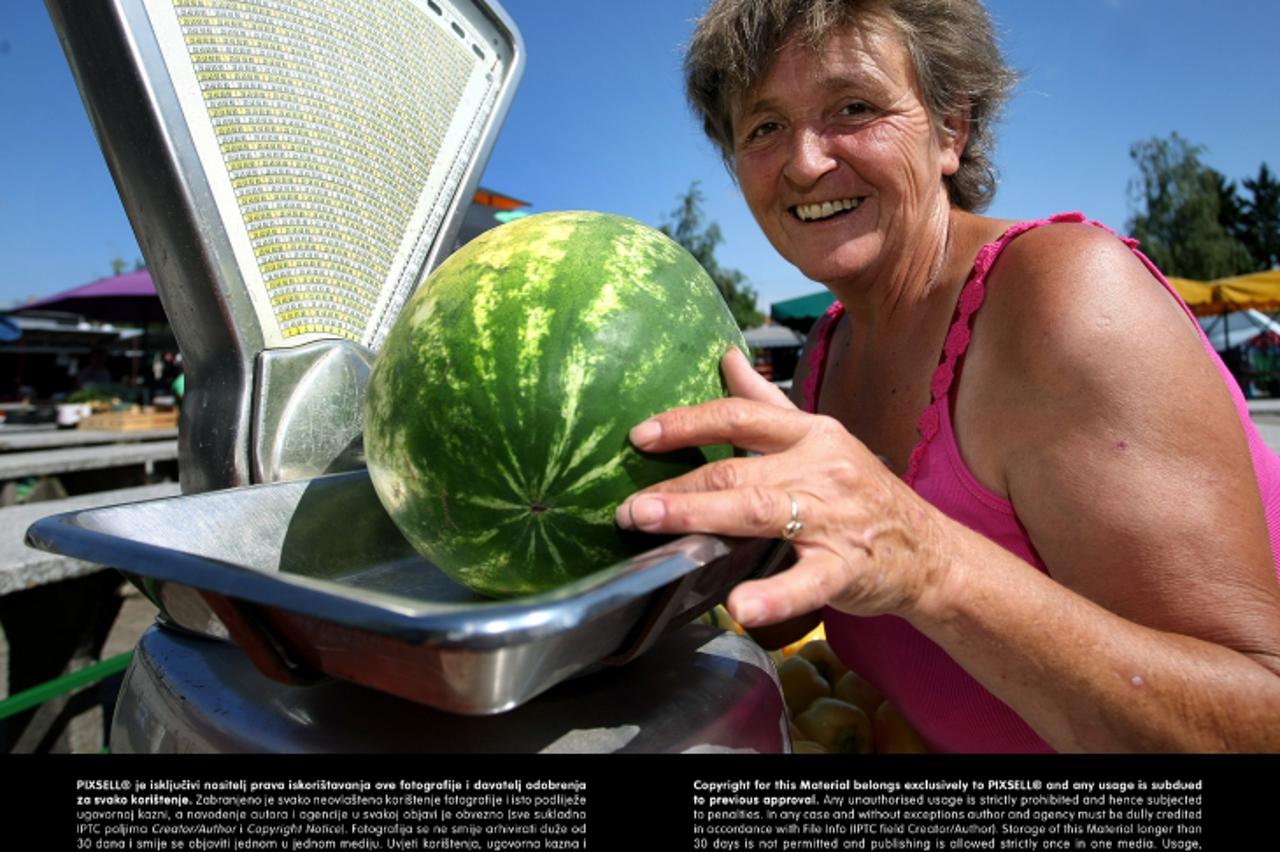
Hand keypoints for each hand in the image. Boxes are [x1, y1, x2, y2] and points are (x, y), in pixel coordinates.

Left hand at [615, 348, 950, 626]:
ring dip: (698, 518)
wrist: (929, 550)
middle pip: (737, 468)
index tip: (639, 436)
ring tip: (651, 526)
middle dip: (677, 486)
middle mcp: (820, 468)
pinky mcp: (845, 567)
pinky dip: (772, 595)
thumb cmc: (862, 493)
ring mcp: (832, 518)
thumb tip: (727, 358)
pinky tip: (737, 606)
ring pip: (758, 512)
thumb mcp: (820, 439)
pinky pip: (805, 581)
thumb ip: (767, 402)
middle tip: (628, 506)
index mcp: (810, 433)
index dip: (685, 423)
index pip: (739, 416)